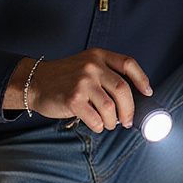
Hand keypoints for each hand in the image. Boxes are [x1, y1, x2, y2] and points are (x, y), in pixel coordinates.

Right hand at [6, 49, 152, 131]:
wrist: (34, 82)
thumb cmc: (64, 78)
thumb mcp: (85, 64)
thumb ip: (105, 73)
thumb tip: (132, 98)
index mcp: (98, 56)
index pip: (128, 64)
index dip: (142, 79)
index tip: (148, 93)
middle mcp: (92, 66)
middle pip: (123, 90)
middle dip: (129, 110)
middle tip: (127, 121)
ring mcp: (82, 82)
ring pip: (111, 108)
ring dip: (113, 121)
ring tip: (109, 124)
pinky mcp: (73, 99)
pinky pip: (96, 118)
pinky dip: (99, 126)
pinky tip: (96, 125)